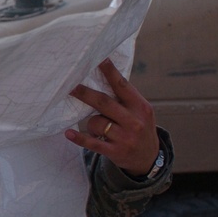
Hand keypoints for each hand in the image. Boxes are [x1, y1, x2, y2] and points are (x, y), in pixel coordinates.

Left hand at [64, 58, 159, 176]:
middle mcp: (134, 121)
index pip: (122, 86)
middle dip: (85, 93)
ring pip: (96, 122)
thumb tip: (98, 76)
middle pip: (104, 103)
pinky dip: (79, 138)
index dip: (109, 71)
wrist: (148, 158)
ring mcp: (126, 138)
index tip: (98, 58)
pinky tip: (69, 133)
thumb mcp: (140, 111)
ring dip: (91, 123)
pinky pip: (93, 143)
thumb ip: (124, 98)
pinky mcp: (116, 152)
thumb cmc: (138, 127)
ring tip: (97, 127)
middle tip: (69, 85)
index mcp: (140, 106)